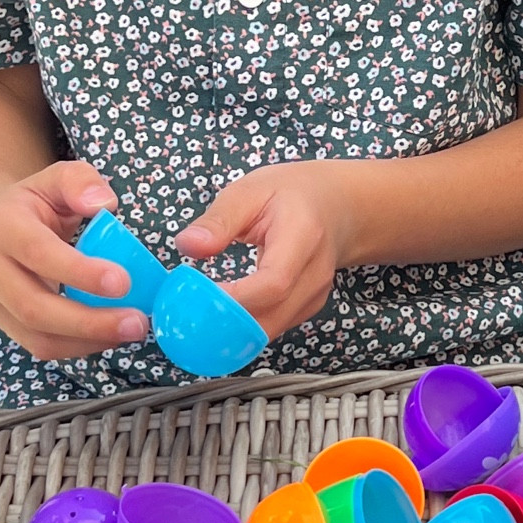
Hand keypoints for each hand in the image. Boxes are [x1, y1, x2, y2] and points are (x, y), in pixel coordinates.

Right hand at [0, 160, 148, 362]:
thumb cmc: (30, 203)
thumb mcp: (53, 178)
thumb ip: (80, 182)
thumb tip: (105, 203)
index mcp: (1, 227)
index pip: (38, 253)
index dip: (80, 272)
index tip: (124, 282)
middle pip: (34, 307)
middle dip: (89, 321)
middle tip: (136, 322)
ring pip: (37, 337)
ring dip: (87, 341)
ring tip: (130, 332)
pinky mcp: (6, 325)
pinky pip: (41, 347)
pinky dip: (79, 347)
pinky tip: (111, 336)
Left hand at [173, 161, 358, 341]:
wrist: (336, 206)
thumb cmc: (291, 194)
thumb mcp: (250, 191)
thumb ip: (218, 220)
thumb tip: (186, 245)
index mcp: (303, 235)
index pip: (274, 281)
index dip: (237, 298)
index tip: (198, 297)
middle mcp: (315, 272)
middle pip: (273, 315)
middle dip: (227, 323)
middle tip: (187, 316)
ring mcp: (315, 295)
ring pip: (272, 328)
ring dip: (233, 331)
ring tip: (196, 318)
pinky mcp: (307, 308)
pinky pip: (274, 326)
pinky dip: (245, 328)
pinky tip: (219, 318)